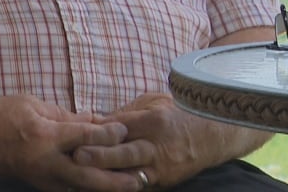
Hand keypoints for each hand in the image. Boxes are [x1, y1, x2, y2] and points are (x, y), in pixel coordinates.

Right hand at [0, 95, 142, 191]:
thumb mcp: (31, 104)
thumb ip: (66, 115)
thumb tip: (96, 120)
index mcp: (43, 134)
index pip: (86, 137)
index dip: (109, 133)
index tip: (124, 128)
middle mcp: (45, 161)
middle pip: (90, 175)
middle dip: (118, 178)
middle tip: (141, 176)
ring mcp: (41, 177)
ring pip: (81, 189)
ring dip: (106, 188)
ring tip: (130, 185)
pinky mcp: (37, 184)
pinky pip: (67, 190)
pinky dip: (85, 189)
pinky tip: (100, 186)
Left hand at [73, 93, 224, 188]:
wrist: (211, 136)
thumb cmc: (175, 114)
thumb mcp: (152, 103)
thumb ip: (125, 113)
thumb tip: (94, 121)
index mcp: (154, 122)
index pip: (121, 126)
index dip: (98, 130)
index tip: (75, 131)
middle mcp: (158, 147)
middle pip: (126, 153)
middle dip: (101, 155)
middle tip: (78, 155)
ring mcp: (161, 168)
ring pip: (131, 176)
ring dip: (107, 177)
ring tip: (84, 177)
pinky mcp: (163, 182)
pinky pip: (139, 187)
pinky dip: (120, 187)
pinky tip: (99, 186)